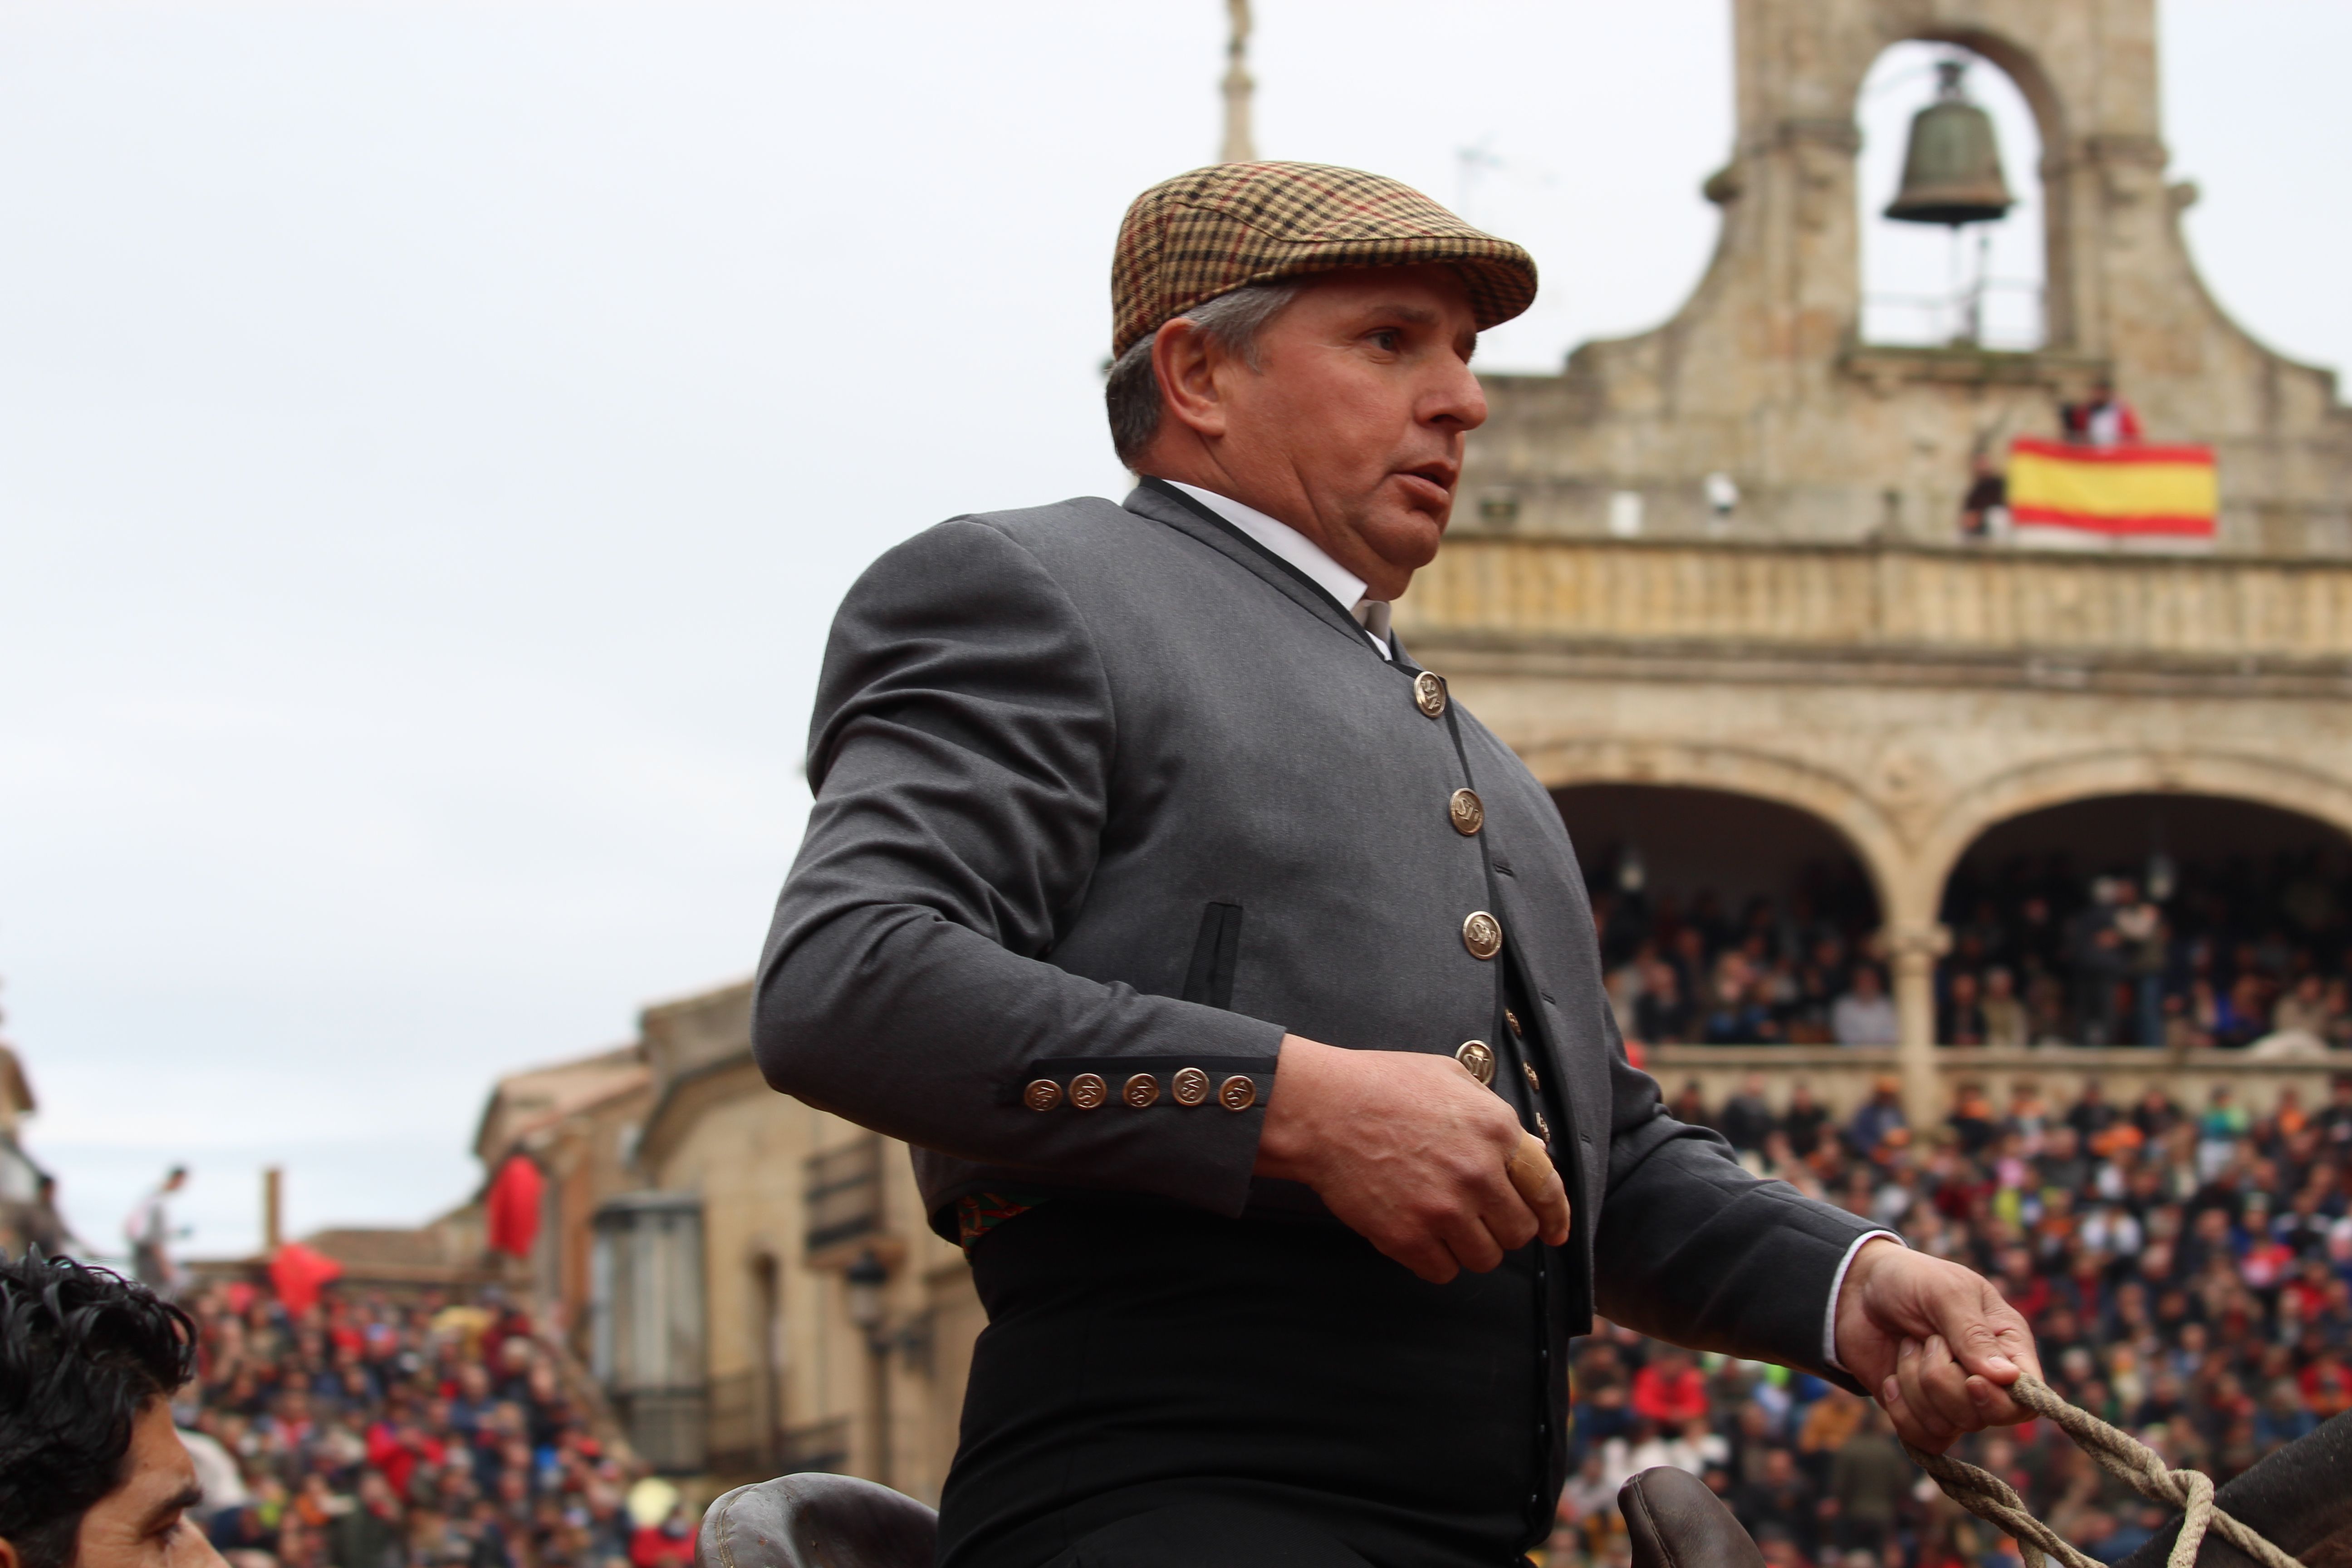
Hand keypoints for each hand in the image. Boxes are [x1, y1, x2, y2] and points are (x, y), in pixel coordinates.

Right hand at [1253, 1034, 1570, 1282]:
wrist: (1321, 1109)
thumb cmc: (1381, 1085)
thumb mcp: (1450, 1077)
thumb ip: (1493, 1114)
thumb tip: (1526, 1147)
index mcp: (1496, 1130)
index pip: (1547, 1188)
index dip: (1557, 1216)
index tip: (1556, 1231)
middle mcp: (1478, 1174)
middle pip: (1519, 1232)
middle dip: (1503, 1228)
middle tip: (1477, 1216)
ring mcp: (1444, 1210)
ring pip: (1485, 1259)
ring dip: (1470, 1247)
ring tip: (1443, 1224)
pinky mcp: (1408, 1238)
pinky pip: (1443, 1272)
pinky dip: (1434, 1261)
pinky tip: (1418, 1236)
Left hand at [1832, 1237, 2039, 1451]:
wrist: (1854, 1291)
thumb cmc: (1908, 1281)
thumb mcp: (1944, 1292)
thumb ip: (1972, 1333)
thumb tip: (2008, 1379)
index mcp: (2007, 1346)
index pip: (2028, 1400)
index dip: (2001, 1400)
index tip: (1971, 1380)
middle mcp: (1986, 1380)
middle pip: (1984, 1416)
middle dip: (1943, 1381)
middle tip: (1926, 1340)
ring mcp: (1954, 1401)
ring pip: (1948, 1426)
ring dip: (1914, 1384)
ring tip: (1907, 1346)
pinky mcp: (1922, 1413)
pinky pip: (1923, 1439)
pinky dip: (1901, 1410)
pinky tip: (1891, 1379)